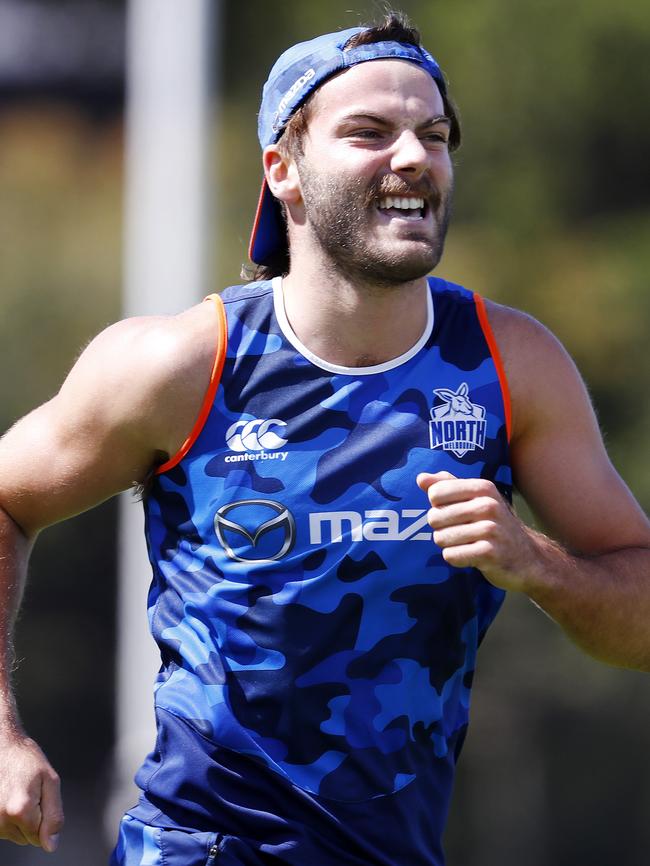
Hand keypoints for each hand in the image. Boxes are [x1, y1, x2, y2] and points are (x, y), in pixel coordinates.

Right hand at [0, 730, 62, 851]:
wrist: (2, 747)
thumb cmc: (27, 760)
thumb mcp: (50, 781)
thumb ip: (54, 815)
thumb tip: (51, 845)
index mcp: (21, 810)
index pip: (40, 837)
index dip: (44, 817)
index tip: (39, 796)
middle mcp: (1, 820)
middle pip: (26, 838)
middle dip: (32, 819)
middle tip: (30, 793)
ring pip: (14, 835)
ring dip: (19, 819)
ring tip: (17, 793)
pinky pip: (3, 830)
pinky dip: (7, 818)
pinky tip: (8, 798)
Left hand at [417, 471, 539, 591]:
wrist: (528, 557)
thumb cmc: (494, 524)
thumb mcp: (476, 499)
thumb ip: (447, 485)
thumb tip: (421, 478)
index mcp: (483, 488)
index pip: (436, 493)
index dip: (437, 506)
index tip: (452, 511)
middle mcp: (488, 506)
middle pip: (435, 517)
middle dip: (441, 529)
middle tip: (460, 532)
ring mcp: (491, 530)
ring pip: (441, 538)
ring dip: (448, 545)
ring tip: (466, 543)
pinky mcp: (490, 553)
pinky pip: (452, 555)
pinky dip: (456, 558)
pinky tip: (471, 556)